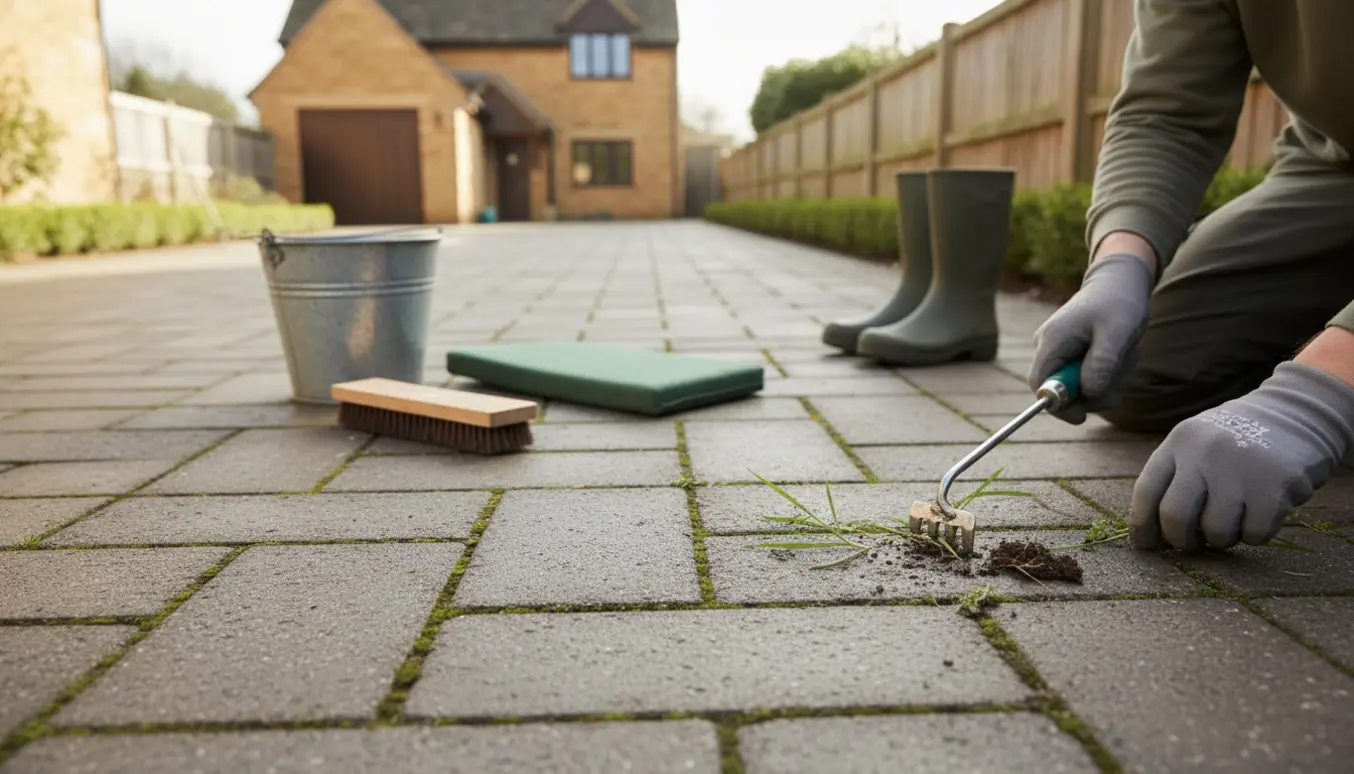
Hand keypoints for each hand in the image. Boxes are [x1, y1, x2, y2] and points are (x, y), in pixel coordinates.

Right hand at [1028, 252, 1154, 422]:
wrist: (1120, 283)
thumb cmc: (1119, 303)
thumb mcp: (1117, 333)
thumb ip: (1102, 364)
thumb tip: (1088, 393)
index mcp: (1052, 340)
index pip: (1040, 384)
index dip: (1057, 406)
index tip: (1083, 416)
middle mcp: (1049, 347)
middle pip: (1061, 391)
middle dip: (1095, 391)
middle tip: (1121, 375)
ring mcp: (1060, 352)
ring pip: (1080, 389)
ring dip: (1108, 383)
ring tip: (1125, 356)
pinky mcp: (1072, 356)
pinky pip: (1088, 381)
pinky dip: (1109, 377)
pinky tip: (1120, 356)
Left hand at [1130, 361, 1353, 550]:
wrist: (1295, 415)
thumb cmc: (1235, 442)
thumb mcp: (1196, 445)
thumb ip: (1174, 479)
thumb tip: (1151, 534)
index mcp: (1179, 442)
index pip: (1146, 492)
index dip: (1142, 526)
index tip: (1147, 545)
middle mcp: (1205, 453)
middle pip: (1175, 517)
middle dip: (1180, 540)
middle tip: (1191, 542)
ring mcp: (1240, 468)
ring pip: (1217, 531)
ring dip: (1223, 537)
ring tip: (1232, 519)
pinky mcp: (1275, 486)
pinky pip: (1255, 534)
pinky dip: (1255, 534)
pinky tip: (1260, 513)